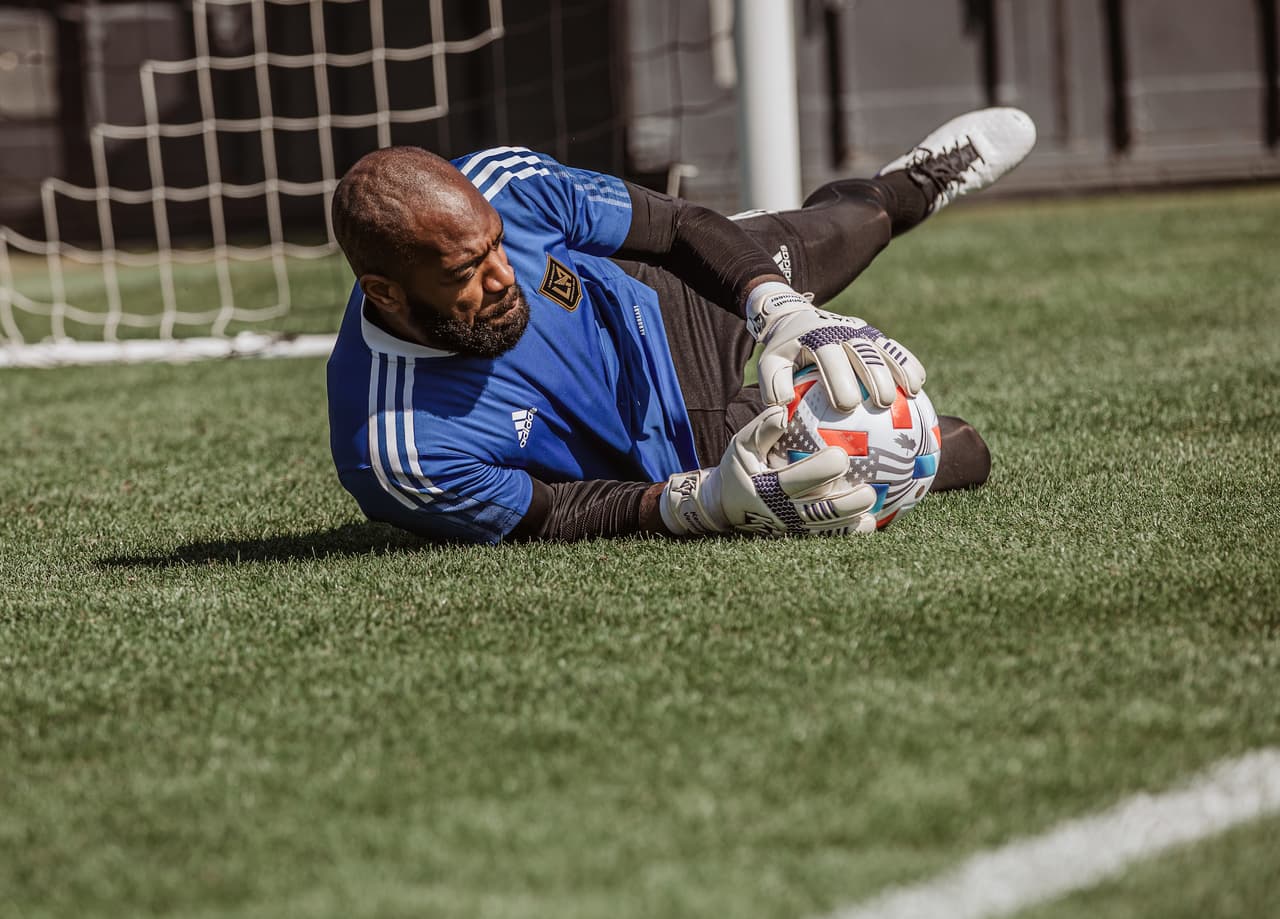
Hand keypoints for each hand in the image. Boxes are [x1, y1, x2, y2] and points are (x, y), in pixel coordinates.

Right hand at [659, 405, 877, 536]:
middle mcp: (780, 512)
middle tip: (868, 491)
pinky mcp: (798, 537)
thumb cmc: (741, 467)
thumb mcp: (742, 445)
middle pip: (817, 512)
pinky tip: (871, 522)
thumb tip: (783, 411)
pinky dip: (849, 533)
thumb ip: (761, 430)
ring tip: (874, 509)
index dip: (818, 471)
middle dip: (844, 504)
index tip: (841, 456)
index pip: (794, 481)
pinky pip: (827, 537)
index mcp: (767, 488)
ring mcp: (791, 528)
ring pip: (825, 529)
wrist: (727, 505)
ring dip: (851, 521)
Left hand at [746, 281, 925, 411]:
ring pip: (884, 349)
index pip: (829, 356)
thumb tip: (781, 409)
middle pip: (862, 352)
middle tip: (884, 404)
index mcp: (815, 336)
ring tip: (912, 393)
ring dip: (900, 368)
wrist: (796, 317)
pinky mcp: (874, 334)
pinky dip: (908, 363)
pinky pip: (895, 348)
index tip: (848, 406)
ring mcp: (861, 330)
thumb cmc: (783, 350)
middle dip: (875, 376)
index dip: (840, 378)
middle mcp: (841, 330)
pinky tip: (919, 386)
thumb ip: (773, 383)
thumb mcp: (770, 362)